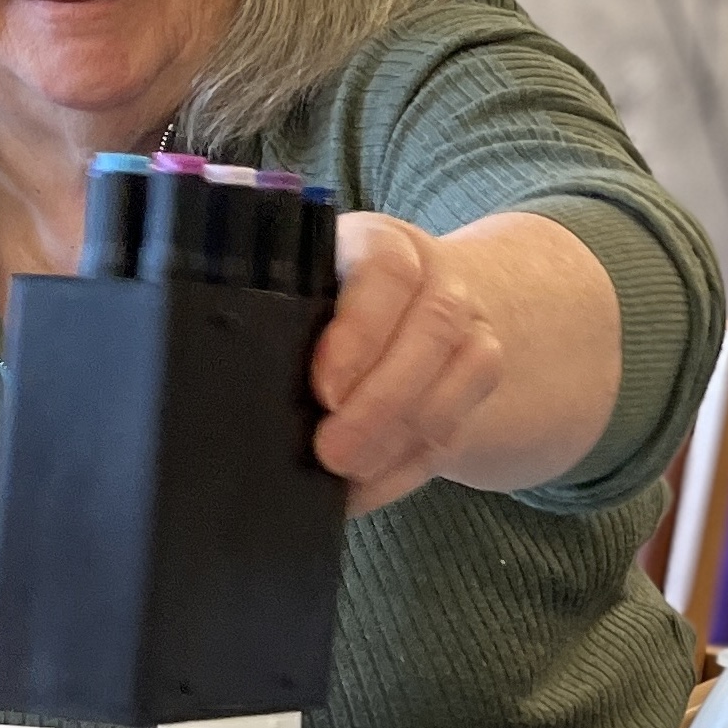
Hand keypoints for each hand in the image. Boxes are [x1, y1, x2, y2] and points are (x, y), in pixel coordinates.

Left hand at [312, 214, 506, 513]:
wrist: (390, 319)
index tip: (325, 389)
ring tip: (351, 472)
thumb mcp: (295, 304)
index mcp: (378, 244)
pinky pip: (466, 416)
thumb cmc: (315, 315)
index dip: (361, 331)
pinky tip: (371, 483)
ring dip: (407, 431)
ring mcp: (469, 322)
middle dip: (384, 399)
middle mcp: (435, 275)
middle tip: (332, 452)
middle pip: (436, 323)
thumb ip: (282, 331)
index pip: (387, 269)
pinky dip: (415, 460)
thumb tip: (245, 396)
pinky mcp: (482, 374)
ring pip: (470, 367)